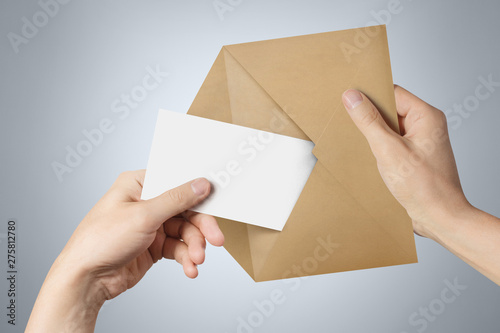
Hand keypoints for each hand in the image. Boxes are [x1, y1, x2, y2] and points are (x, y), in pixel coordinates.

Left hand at [26, 171, 223, 331]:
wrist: (86, 280)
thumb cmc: (100, 241)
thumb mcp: (143, 216)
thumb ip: (176, 199)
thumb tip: (200, 185)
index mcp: (139, 184)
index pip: (177, 182)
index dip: (198, 192)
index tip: (217, 200)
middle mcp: (146, 202)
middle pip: (186, 209)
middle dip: (200, 227)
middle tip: (215, 239)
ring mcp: (151, 224)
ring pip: (185, 231)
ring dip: (194, 246)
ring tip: (196, 260)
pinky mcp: (154, 245)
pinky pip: (178, 247)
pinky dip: (186, 258)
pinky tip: (189, 268)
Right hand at [342, 86, 471, 239]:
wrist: (440, 219)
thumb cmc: (424, 187)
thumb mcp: (389, 150)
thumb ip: (369, 121)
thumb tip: (352, 97)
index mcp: (427, 116)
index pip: (393, 93)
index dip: (371, 95)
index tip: (349, 98)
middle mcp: (426, 126)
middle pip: (390, 110)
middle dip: (370, 117)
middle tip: (351, 123)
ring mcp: (421, 142)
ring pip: (390, 128)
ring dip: (374, 135)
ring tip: (364, 145)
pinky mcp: (415, 157)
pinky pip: (392, 143)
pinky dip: (379, 148)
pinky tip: (371, 158)